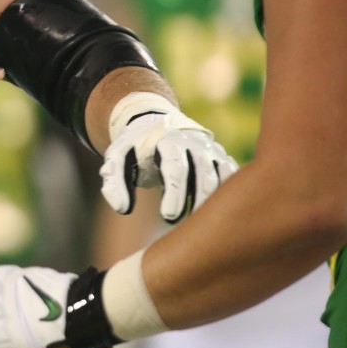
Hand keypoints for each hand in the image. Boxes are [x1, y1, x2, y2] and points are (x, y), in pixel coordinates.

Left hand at [100, 102, 238, 222]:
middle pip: (204, 174)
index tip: (168, 216)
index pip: (175, 167)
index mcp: (168, 141)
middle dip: (196, 201)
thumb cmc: (134, 147)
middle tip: (184, 224)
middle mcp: (195, 143)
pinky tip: (214, 215)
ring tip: (197, 224)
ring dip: (213, 203)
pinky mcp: (222, 159)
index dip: (174, 193)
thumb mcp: (117, 158)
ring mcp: (212, 151)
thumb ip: (114, 182)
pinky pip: (233, 179)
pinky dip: (229, 197)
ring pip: (222, 178)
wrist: (154, 123)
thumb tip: (123, 208)